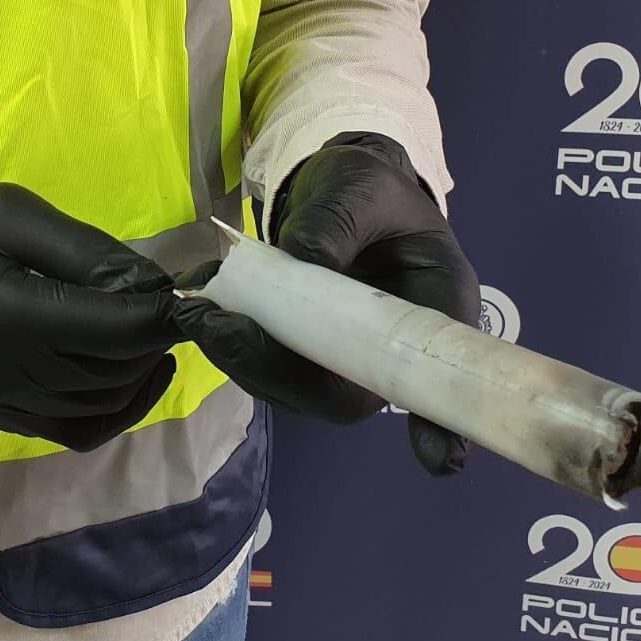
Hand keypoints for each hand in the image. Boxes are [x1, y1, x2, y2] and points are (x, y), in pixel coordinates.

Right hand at [0, 184, 181, 450]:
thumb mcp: (7, 211)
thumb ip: (83, 249)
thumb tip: (151, 284)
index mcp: (1, 313)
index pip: (112, 330)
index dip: (161, 315)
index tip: (187, 293)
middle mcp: (0, 371)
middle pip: (112, 371)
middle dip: (154, 340)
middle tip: (172, 306)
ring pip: (99, 407)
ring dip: (138, 375)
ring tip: (153, 334)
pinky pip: (71, 430)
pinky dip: (113, 409)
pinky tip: (133, 375)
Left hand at [174, 132, 480, 476]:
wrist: (337, 186)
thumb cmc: (367, 184)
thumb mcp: (359, 185)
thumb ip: (335, 221)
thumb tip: (302, 262)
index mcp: (434, 303)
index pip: (443, 371)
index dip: (442, 418)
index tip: (437, 456)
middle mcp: (392, 345)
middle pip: (350, 393)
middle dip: (283, 373)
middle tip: (223, 330)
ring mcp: (343, 354)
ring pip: (299, 387)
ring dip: (244, 360)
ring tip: (197, 316)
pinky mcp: (302, 349)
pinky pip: (270, 365)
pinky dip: (230, 344)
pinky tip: (198, 312)